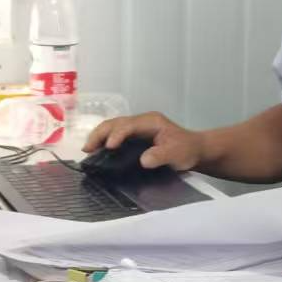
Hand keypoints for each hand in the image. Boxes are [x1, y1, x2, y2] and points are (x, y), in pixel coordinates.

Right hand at [81, 112, 206, 170]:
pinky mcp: (134, 137)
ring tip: (87, 150)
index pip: (129, 125)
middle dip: (100, 134)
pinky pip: (116, 135)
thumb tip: (143, 160)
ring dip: (99, 136)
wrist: (195, 150)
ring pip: (113, 127)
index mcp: (151, 121)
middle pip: (116, 122)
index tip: (109, 147)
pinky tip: (97, 151)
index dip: (117, 134)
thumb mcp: (177, 154)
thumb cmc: (187, 150)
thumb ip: (161, 156)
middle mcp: (141, 121)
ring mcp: (137, 128)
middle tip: (87, 149)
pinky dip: (104, 141)